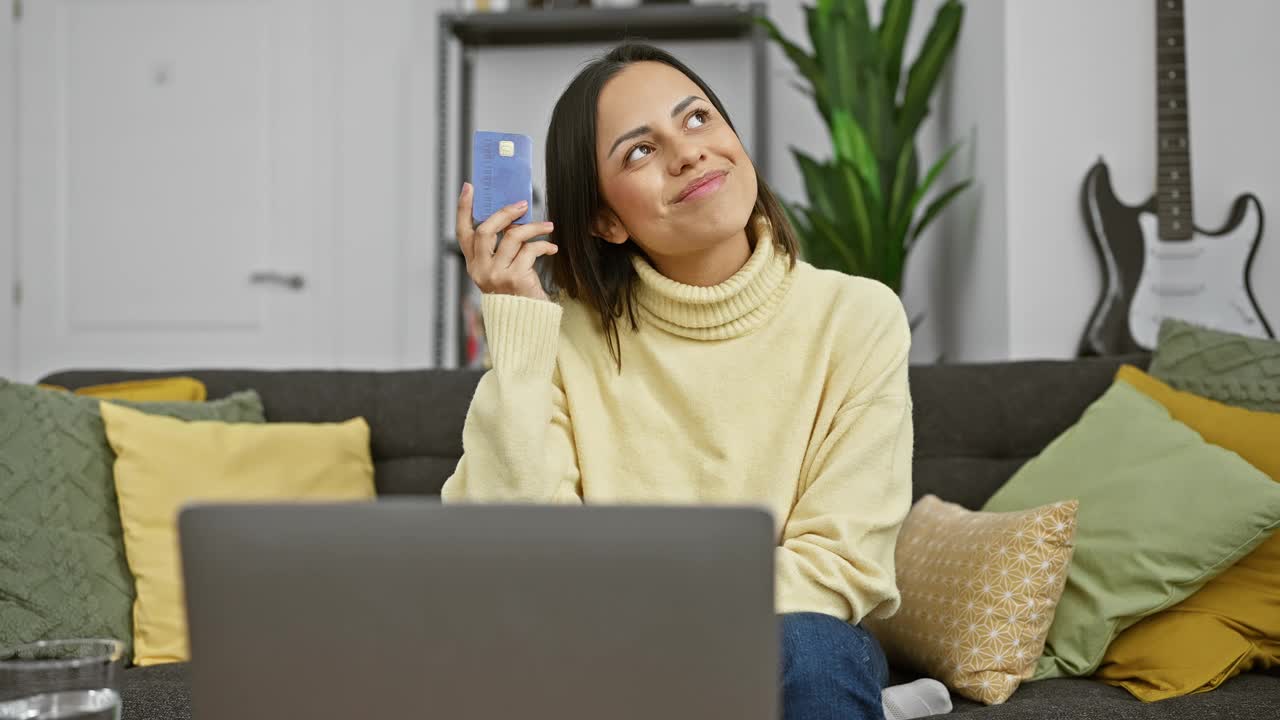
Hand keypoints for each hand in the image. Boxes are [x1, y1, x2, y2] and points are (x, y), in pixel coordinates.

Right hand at [456, 182, 557, 302]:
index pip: (463, 232)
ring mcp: (496, 275)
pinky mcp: (515, 279)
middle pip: (486, 230)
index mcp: (474, 264)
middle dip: (506, 213)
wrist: (527, 322)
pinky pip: (530, 251)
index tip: (469, 187)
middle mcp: (480, 270)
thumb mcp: (503, 268)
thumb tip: (514, 216)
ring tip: (548, 226)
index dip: (464, 209)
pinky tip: (551, 248)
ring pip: (512, 237)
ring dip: (533, 227)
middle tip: (523, 205)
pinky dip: (543, 245)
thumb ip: (501, 247)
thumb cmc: (517, 293)